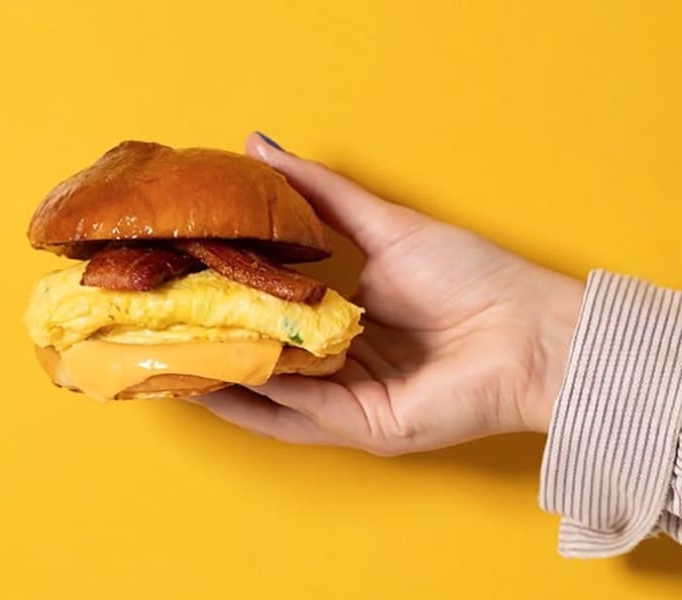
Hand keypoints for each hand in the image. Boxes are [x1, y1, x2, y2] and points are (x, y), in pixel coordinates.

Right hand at [196, 133, 584, 454]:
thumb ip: (319, 193)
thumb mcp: (383, 226)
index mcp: (346, 317)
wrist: (529, 332)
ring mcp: (347, 398)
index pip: (272, 311)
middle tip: (155, 322)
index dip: (227, 297)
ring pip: (269, 391)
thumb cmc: (468, 275)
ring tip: (163, 357)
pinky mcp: (359, 426)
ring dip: (219, 375)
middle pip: (265, 354)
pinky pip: (294, 417)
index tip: (179, 277)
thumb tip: (257, 146)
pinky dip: (251, 402)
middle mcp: (340, 361)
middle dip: (212, 341)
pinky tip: (208, 384)